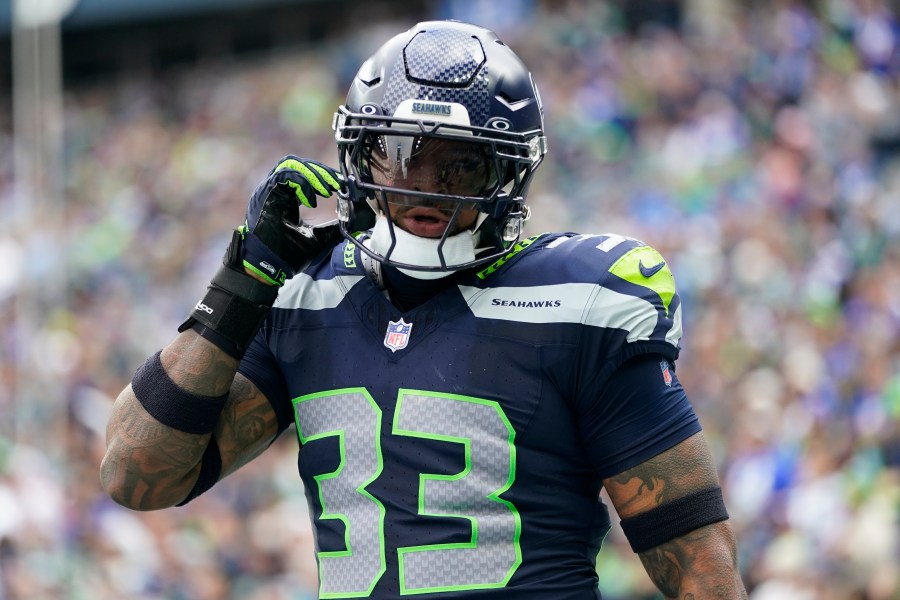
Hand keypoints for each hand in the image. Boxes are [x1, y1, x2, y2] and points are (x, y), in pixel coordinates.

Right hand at [240, 156, 342, 284]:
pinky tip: (313, 201)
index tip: (340, 184)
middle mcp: (275, 191)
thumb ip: (333, 227)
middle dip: (321, 172)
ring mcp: (268, 191)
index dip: (323, 175)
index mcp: (285, 198)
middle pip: (298, 164)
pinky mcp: (265, 194)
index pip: (303, 173)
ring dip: (313, 175)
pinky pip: (285, 176)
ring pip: (291, 165)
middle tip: (337, 184)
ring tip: (327, 190)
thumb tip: (355, 222)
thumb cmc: (288, 256)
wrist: (268, 269)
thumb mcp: (318, 238)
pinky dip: (302, 184)